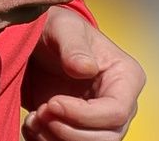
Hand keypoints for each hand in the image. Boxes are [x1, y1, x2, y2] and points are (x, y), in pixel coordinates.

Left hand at [21, 5, 144, 140]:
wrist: (40, 43)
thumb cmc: (58, 30)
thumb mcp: (63, 28)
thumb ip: (74, 46)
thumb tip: (86, 68)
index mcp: (126, 78)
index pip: (116, 112)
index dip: (83, 115)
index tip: (51, 102)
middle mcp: (120, 104)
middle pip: (106, 138)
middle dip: (68, 131)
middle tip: (41, 111)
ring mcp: (101, 121)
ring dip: (55, 140)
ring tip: (34, 118)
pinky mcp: (81, 130)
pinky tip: (32, 125)